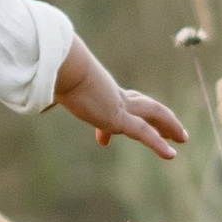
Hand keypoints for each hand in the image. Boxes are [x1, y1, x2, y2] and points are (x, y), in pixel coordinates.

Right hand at [54, 37, 186, 160]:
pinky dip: (158, 143)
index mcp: (99, 89)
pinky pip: (143, 132)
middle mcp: (113, 95)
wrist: (62, 67)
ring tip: (181, 139)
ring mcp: (118, 105)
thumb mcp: (53, 89)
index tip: (101, 139)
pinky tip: (171, 154)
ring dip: (169, 125)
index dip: (113, 121)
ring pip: (153, 115)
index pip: (114, 104)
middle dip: (159, 117)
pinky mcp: (118, 117)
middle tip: (172, 130)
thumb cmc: (54, 74)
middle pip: (144, 106)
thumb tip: (40, 105)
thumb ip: (49, 99)